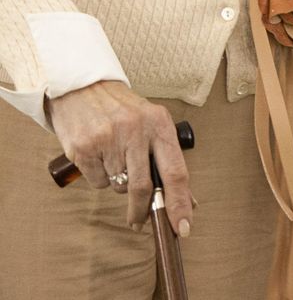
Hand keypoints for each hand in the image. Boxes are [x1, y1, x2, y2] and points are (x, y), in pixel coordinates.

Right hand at [49, 80, 193, 234]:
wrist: (82, 87)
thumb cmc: (122, 110)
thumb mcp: (150, 123)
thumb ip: (166, 159)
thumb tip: (187, 200)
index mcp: (159, 122)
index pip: (176, 171)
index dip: (180, 203)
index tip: (183, 227)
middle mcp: (136, 129)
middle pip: (144, 187)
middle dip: (142, 210)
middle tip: (139, 220)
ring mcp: (109, 137)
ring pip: (119, 186)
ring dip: (118, 182)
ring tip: (113, 157)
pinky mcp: (85, 147)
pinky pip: (98, 181)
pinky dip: (99, 176)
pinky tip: (98, 156)